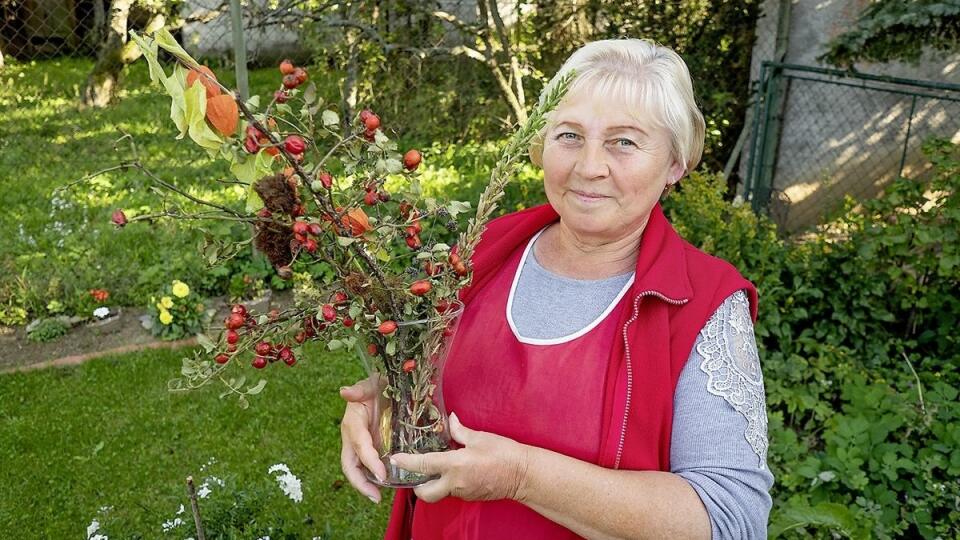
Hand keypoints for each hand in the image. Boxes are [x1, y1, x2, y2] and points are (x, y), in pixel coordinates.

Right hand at [339, 376, 387, 503]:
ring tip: (378, 497)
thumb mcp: (371, 384)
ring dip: (365, 484)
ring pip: (356, 468)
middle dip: (359, 483)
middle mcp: (353, 436)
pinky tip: (385, 484)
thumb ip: (359, 389)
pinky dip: (373, 476)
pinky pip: (367, 465)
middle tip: (375, 497)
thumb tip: (344, 392)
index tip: (382, 475)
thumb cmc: (377, 385)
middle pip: (350, 465)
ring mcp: (360, 443)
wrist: (385, 386)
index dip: (369, 461)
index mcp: (353, 422)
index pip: (359, 446)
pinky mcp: (370, 446)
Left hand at [390, 412, 530, 503]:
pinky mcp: (471, 496)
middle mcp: (455, 483)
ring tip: (436, 469)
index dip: (406, 462)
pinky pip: (453, 492)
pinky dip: (449, 484)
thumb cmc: (503, 453)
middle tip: (415, 474)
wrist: (524, 474)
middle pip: (425, 494)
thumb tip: (450, 420)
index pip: (423, 465)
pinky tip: (455, 472)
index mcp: (455, 465)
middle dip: (416, 487)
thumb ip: (459, 431)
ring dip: (434, 484)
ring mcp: (463, 492)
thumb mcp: (480, 437)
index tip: (395, 459)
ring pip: (439, 493)